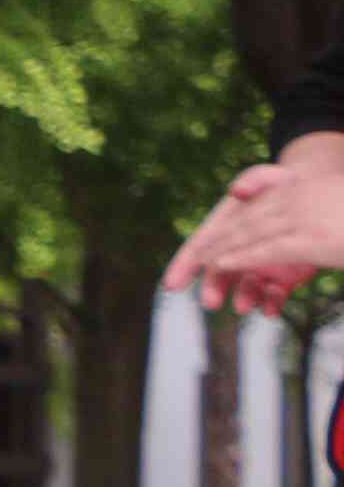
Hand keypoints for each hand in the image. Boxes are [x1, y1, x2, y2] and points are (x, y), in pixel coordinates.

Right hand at [171, 158, 343, 311]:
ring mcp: (261, 264)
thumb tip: (236, 190)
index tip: (171, 284)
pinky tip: (271, 309)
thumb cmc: (283, 185)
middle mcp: (241, 248)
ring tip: (244, 306)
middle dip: (212, 288)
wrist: (313, 196)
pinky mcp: (285, 276)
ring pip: (245, 287)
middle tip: (211, 301)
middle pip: (219, 272)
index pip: (199, 247)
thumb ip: (252, 181)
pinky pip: (274, 296)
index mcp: (227, 227)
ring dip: (243, 298)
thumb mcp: (267, 177)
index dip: (183, 267)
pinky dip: (271, 305)